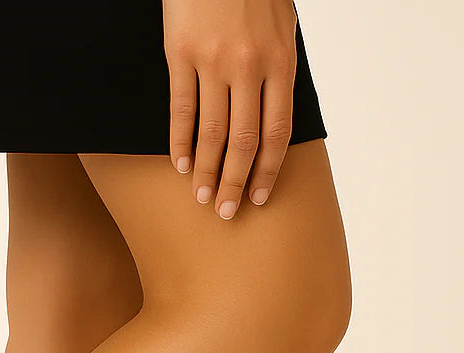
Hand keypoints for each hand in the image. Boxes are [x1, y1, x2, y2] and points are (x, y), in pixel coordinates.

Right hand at [162, 0, 297, 218]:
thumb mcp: (282, 28)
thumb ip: (278, 73)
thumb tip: (272, 119)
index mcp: (280, 63)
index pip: (277, 133)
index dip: (268, 172)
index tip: (258, 198)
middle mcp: (248, 67)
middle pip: (244, 142)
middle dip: (236, 183)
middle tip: (227, 212)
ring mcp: (213, 61)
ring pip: (212, 132)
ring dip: (207, 171)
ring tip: (203, 198)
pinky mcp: (180, 54)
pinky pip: (181, 109)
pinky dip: (180, 142)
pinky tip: (181, 165)